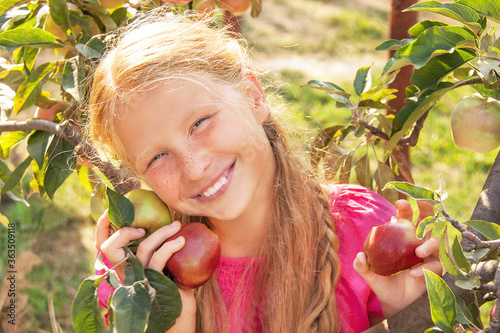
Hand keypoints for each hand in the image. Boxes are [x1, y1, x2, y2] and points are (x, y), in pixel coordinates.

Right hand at [96, 212, 196, 330]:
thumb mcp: (159, 270)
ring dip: (162, 232)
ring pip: (143, 247)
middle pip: (109, 247)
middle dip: (121, 228)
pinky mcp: (153, 283)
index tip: (113, 210)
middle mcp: (124, 275)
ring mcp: (137, 280)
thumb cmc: (169, 293)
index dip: (102, 227)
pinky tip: (181, 241)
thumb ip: (153, 252)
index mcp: (122, 269)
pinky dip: (171, 246)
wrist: (178, 322)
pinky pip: (159, 258)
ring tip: (177, 225)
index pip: (103, 246)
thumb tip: (162, 222)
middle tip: (142, 219)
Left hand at [353, 200, 442, 317]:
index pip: (405, 218)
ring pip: (436, 242)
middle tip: (421, 203)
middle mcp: (417, 244)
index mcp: (401, 239)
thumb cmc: (383, 284)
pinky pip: (435, 266)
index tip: (399, 201)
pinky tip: (413, 273)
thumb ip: (362, 266)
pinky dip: (425, 268)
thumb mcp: (370, 276)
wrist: (394, 304)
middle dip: (427, 210)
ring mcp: (428, 256)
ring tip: (418, 252)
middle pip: (428, 222)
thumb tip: (359, 256)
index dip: (405, 208)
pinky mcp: (435, 271)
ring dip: (429, 244)